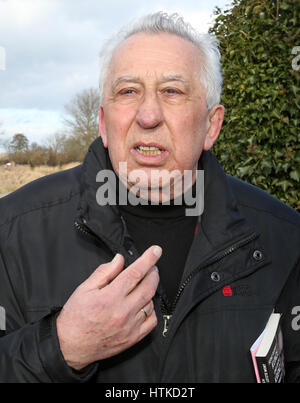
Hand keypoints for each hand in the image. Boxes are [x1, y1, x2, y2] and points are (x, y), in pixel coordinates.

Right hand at [56, 245, 160, 370]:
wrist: (70, 346)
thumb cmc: (75, 316)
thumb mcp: (84, 288)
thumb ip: (104, 272)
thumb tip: (120, 259)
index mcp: (110, 297)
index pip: (135, 273)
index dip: (148, 259)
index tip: (156, 250)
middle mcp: (122, 312)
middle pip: (149, 287)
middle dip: (154, 273)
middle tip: (152, 267)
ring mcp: (130, 327)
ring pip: (151, 303)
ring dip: (150, 292)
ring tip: (141, 287)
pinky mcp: (133, 338)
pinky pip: (152, 321)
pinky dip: (151, 310)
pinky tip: (143, 305)